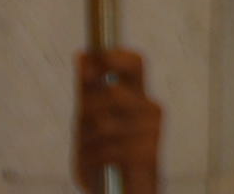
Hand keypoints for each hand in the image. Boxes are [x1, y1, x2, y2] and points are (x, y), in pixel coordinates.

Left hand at [74, 47, 161, 193]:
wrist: (122, 189)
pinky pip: (107, 148)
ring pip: (104, 123)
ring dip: (89, 139)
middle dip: (89, 106)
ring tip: (91, 148)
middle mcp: (149, 107)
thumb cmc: (107, 150)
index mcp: (138, 94)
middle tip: (84, 120)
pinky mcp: (147, 152)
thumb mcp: (91, 116)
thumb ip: (88, 87)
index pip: (134, 63)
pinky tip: (97, 161)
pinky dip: (94, 157)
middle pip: (113, 90)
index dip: (113, 56)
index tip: (91, 56)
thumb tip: (82, 53)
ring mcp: (150, 129)